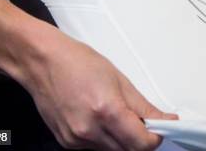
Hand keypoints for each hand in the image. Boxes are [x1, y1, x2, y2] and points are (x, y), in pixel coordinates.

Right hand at [19, 30, 176, 149]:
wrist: (43, 63)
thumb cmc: (79, 63)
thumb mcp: (119, 79)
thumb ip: (142, 106)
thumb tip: (162, 120)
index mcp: (106, 111)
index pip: (141, 143)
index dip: (156, 137)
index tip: (162, 127)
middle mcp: (89, 130)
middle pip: (128, 150)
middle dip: (141, 138)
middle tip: (144, 120)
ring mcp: (76, 139)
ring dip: (122, 139)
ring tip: (117, 114)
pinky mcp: (66, 142)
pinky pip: (95, 148)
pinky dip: (105, 138)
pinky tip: (100, 118)